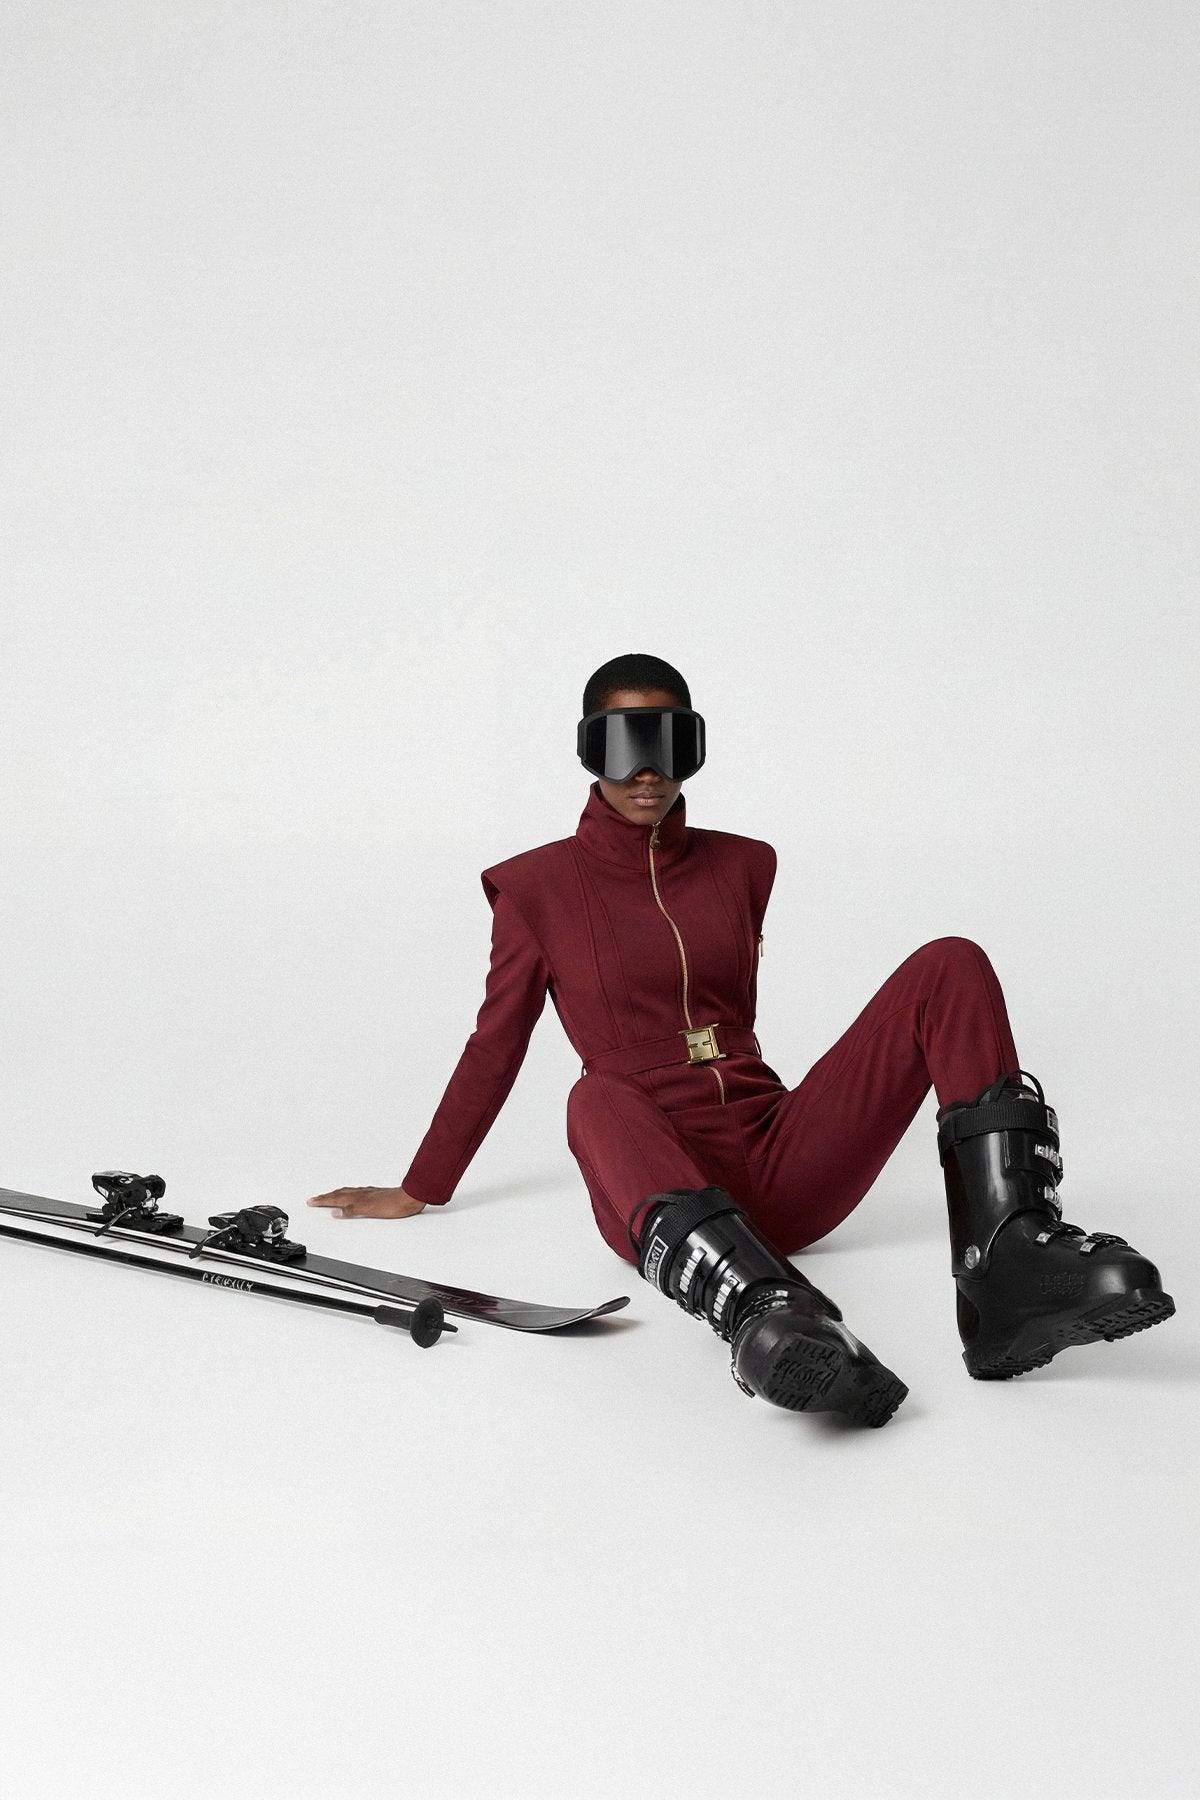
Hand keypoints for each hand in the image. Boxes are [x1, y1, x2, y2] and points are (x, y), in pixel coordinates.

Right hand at [305, 1185, 427, 1219]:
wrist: (409, 1198)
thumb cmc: (393, 1204)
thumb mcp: (369, 1210)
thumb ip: (351, 1210)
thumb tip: (336, 1212)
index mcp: (357, 1197)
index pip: (335, 1199)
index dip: (322, 1201)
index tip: (311, 1202)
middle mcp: (361, 1193)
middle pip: (339, 1194)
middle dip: (326, 1197)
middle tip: (315, 1199)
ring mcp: (368, 1193)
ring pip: (347, 1193)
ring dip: (336, 1195)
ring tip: (329, 1196)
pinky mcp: (376, 1195)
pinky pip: (357, 1193)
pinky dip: (349, 1195)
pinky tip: (353, 1197)